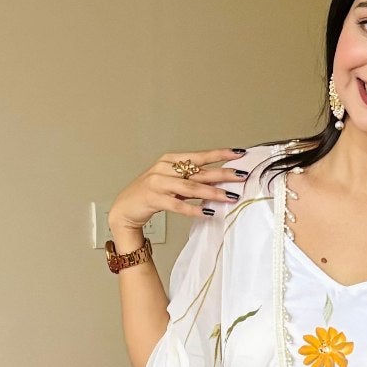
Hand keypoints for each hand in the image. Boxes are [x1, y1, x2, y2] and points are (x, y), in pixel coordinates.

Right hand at [109, 148, 245, 246]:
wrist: (125, 209)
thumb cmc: (151, 194)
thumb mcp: (171, 183)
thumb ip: (191, 180)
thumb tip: (218, 182)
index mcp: (170, 160)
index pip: (200, 156)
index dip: (220, 154)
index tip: (239, 154)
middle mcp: (164, 168)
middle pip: (199, 171)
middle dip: (223, 173)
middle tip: (241, 176)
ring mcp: (157, 183)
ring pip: (190, 187)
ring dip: (212, 192)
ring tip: (229, 197)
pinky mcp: (153, 199)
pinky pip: (177, 205)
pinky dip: (193, 209)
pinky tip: (207, 212)